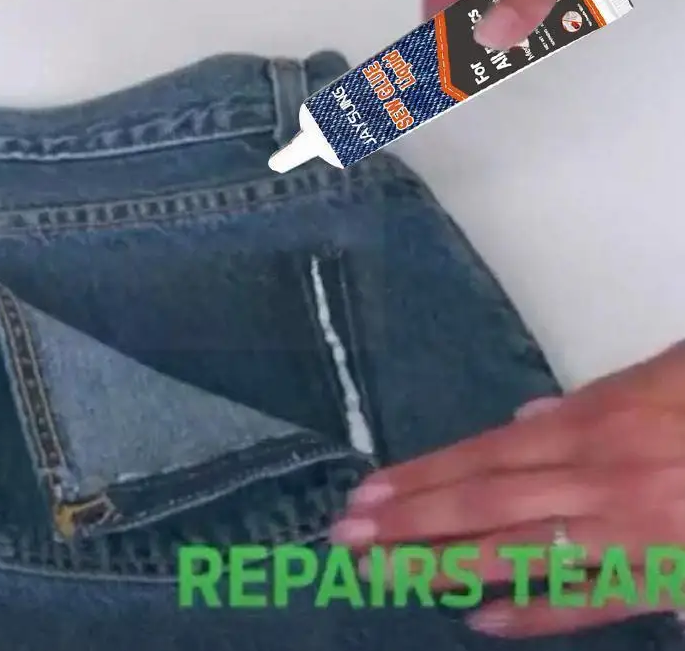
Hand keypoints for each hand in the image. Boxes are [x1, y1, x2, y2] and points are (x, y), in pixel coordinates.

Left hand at [331, 341, 684, 637]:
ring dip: (445, 567)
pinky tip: (481, 621)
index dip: (420, 478)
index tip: (365, 496)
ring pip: (519, 555)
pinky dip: (535, 615)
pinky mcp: (662, 581)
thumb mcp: (657, 376)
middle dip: (409, 526)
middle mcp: (593, 481)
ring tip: (385, 576)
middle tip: (345, 542)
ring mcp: (627, 537)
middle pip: (483, 507)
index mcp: (588, 425)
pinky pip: (591, 605)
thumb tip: (527, 414)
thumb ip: (586, 401)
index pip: (480, 457)